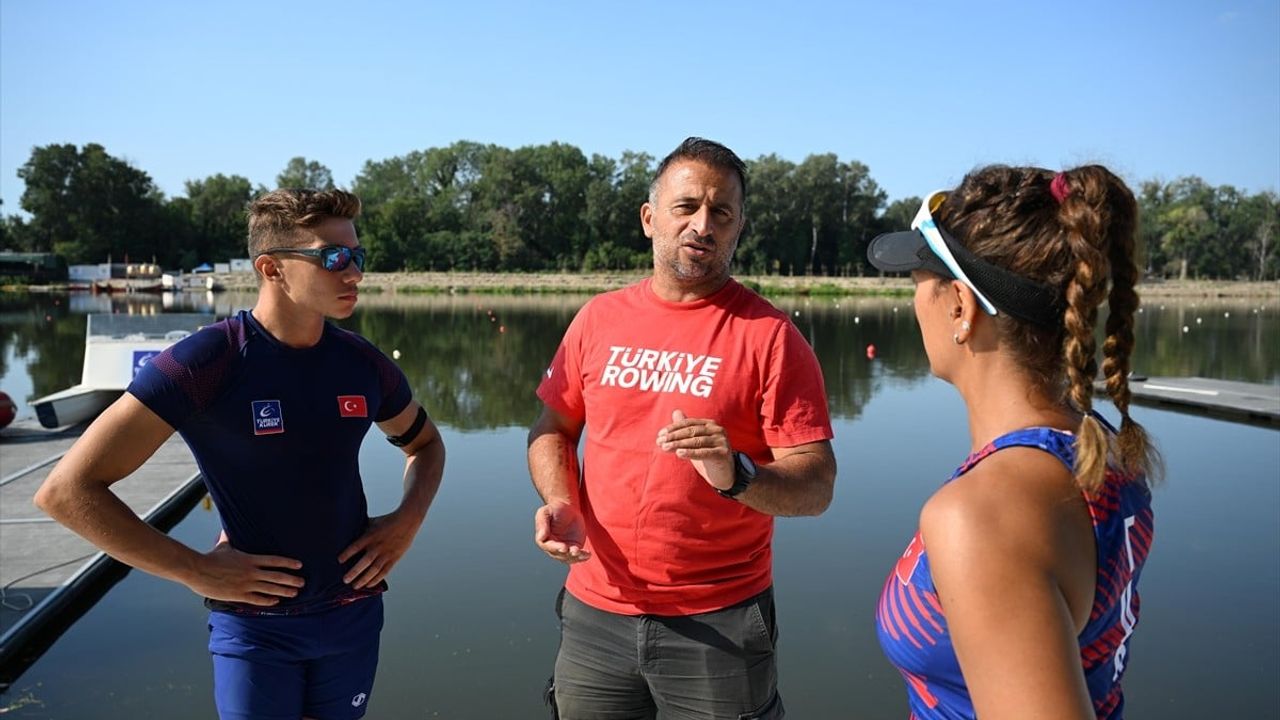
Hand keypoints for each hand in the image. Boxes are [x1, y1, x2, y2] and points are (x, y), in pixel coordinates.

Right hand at [189, 541, 303, 605]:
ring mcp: (245, 584)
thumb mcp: (223, 545)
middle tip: (302, 583)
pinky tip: (276, 602)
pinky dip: (267, 601)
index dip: (288, 563)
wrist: (197, 570)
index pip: (274, 560)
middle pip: (276, 576)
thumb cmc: (210, 557)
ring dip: (284, 591)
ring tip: (295, 593)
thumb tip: (227, 526)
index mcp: (250, 559)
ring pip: (270, 589)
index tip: (299, 565)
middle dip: (291, 580)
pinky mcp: (238, 595)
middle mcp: (251, 572)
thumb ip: (229, 537)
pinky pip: (257, 599)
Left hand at [338, 511, 421, 588]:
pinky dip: (376, 579)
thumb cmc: (388, 521)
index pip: (356, 546)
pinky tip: (369, 585)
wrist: (407, 521)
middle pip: (365, 562)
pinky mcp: (394, 559)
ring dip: (364, 579)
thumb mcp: (372, 522)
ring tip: (355, 586)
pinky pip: (384, 572)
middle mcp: (378, 546)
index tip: (339, 560)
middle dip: (354, 572)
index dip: (347, 554)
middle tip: (345, 580)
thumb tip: (348, 530)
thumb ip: (361, 528)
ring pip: (374, 569)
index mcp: (371, 536)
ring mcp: (386, 554)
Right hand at [534, 499, 590, 563]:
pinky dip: (582, 557)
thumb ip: (542, 523)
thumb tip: (541, 537)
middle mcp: (552, 546)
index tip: (563, 548)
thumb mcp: (546, 512)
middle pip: (558, 554)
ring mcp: (563, 548)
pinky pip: (577, 556)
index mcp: (543, 538)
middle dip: (567, 554)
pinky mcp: (573, 547)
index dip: (555, 548)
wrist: (568, 508)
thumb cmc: (555, 509)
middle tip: (575, 551)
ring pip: (568, 558)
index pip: (547, 546)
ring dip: (575, 557)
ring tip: (582, 553)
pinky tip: (588, 555)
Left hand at [657, 409, 733, 489]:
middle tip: (660, 442)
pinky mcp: (723, 453)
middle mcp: (717, 430)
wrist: (724, 474)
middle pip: (691, 431)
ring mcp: (722, 441)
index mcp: (710, 424)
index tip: (660, 435)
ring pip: (696, 441)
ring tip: (665, 447)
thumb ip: (686, 428)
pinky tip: (679, 453)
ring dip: (678, 444)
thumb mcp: (695, 442)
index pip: (688, 423)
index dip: (673, 428)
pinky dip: (690, 452)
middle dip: (674, 436)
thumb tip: (676, 412)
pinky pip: (704, 452)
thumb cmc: (707, 456)